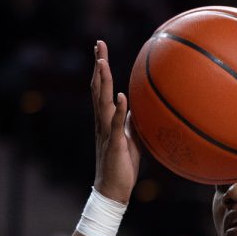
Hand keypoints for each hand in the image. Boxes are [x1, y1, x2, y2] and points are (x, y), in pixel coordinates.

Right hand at [91, 40, 141, 203]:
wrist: (113, 191)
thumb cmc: (122, 166)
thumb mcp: (130, 139)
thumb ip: (131, 122)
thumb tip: (138, 108)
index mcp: (106, 120)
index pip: (101, 89)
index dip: (100, 70)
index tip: (99, 50)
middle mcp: (102, 122)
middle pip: (98, 89)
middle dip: (98, 66)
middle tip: (98, 44)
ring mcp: (106, 133)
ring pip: (102, 102)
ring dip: (103, 82)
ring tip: (102, 62)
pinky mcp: (114, 145)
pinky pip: (116, 125)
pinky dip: (119, 110)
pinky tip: (121, 96)